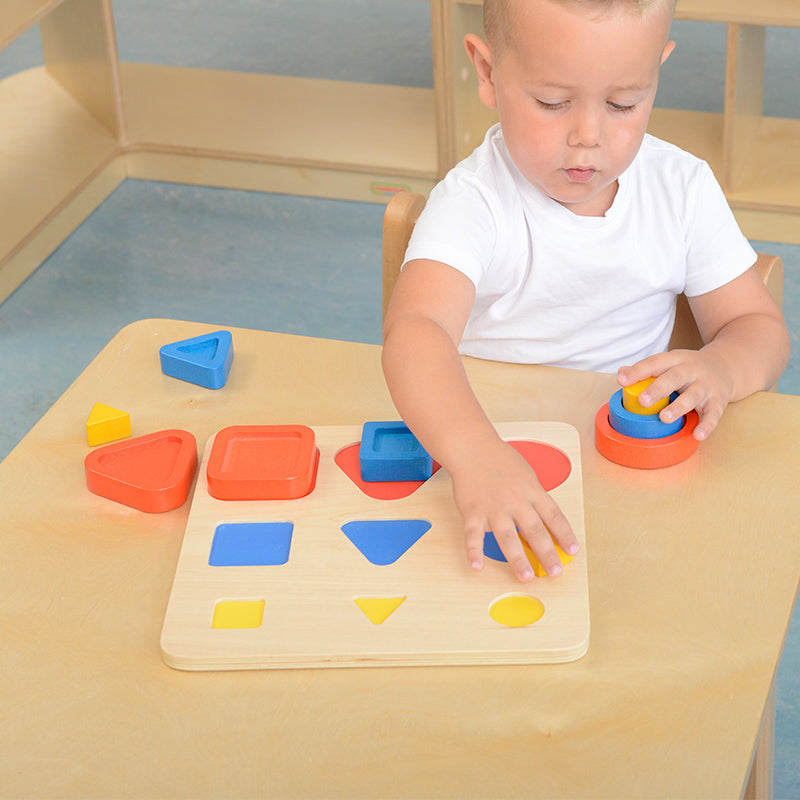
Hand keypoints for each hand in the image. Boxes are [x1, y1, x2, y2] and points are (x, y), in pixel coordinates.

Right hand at [449, 438, 578, 580]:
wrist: (473, 448)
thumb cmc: (500, 459)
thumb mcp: (526, 474)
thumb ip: (533, 496)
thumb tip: (543, 518)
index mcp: (532, 491)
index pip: (554, 516)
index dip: (565, 535)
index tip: (573, 551)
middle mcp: (515, 502)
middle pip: (535, 531)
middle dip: (547, 554)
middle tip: (555, 572)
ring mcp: (494, 508)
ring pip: (507, 537)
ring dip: (517, 558)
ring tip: (525, 576)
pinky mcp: (473, 512)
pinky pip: (473, 535)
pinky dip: (474, 551)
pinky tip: (477, 566)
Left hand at [617, 348, 734, 440]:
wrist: (727, 366)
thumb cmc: (688, 369)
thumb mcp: (669, 363)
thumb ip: (646, 370)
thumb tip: (622, 373)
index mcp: (675, 359)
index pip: (655, 362)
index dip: (638, 371)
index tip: (622, 380)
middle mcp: (691, 370)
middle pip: (674, 377)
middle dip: (658, 389)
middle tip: (643, 401)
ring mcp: (706, 386)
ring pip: (693, 395)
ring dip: (679, 407)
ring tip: (664, 418)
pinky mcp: (718, 401)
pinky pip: (713, 414)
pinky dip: (707, 425)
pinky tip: (697, 435)